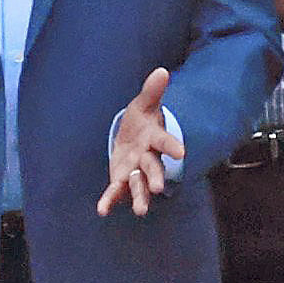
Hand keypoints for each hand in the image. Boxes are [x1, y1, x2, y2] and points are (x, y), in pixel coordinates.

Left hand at [100, 68, 182, 215]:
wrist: (132, 138)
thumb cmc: (141, 121)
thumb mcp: (143, 105)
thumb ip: (152, 91)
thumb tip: (161, 71)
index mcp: (154, 139)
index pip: (164, 142)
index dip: (172, 146)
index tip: (181, 152)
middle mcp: (147, 158)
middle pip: (153, 168)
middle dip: (156, 178)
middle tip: (159, 189)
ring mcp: (135, 171)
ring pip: (139, 186)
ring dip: (140, 197)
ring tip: (141, 211)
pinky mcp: (121, 180)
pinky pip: (116, 192)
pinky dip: (110, 201)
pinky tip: (102, 210)